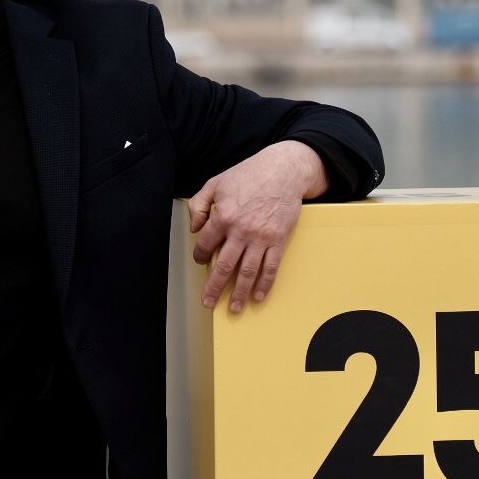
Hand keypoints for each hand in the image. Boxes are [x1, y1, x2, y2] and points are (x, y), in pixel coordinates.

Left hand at [187, 140, 328, 312]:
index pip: (206, 244)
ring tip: (234, 308)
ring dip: (239, 292)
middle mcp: (241, 230)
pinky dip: (265, 283)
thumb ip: (199, 205)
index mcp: (223, 216)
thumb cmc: (249, 175)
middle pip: (224, 266)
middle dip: (214, 287)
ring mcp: (261, 237)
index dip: (200, 255)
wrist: (283, 171)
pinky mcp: (278, 240)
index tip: (201, 261)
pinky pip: (270, 267)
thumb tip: (195, 228)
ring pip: (247, 271)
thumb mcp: (216, 183)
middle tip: (208, 302)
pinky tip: (259, 295)